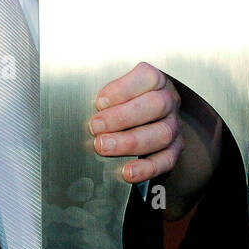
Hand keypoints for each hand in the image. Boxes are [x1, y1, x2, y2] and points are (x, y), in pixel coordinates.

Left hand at [90, 62, 182, 183]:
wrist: (148, 123)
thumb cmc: (125, 103)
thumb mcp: (115, 91)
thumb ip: (103, 95)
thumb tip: (74, 102)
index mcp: (155, 81)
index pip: (148, 77)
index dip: (123, 89)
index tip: (100, 102)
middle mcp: (169, 101)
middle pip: (156, 105)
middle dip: (122, 117)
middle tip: (96, 127)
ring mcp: (174, 126)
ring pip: (162, 133)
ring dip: (130, 142)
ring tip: (103, 147)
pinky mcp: (174, 149)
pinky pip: (167, 160)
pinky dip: (147, 168)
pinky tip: (128, 172)